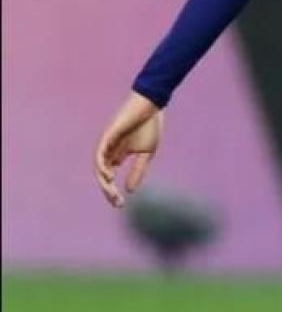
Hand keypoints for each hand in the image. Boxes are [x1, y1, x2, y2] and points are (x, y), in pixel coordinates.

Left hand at [94, 92, 162, 207]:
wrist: (151, 106)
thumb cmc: (149, 127)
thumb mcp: (146, 154)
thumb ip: (138, 171)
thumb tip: (129, 190)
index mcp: (118, 155)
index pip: (109, 177)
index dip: (113, 192)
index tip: (120, 204)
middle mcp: (109, 151)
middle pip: (102, 175)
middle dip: (108, 190)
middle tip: (116, 203)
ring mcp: (107, 144)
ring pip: (99, 166)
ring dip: (103, 181)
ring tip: (111, 192)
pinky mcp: (108, 136)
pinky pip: (100, 154)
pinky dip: (102, 165)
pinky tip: (109, 175)